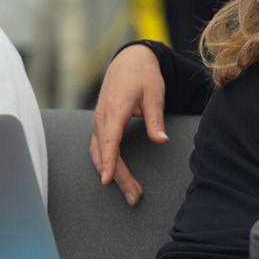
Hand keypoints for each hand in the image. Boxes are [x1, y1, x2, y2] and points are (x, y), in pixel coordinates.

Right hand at [89, 44, 167, 206]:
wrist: (129, 60)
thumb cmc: (143, 76)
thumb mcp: (155, 94)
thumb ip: (156, 119)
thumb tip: (161, 141)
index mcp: (115, 109)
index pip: (110, 140)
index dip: (109, 161)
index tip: (108, 180)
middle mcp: (102, 117)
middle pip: (104, 153)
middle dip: (117, 177)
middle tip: (134, 197)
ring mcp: (98, 121)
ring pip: (98, 154)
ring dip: (111, 174)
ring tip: (130, 192)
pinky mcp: (99, 124)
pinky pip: (97, 148)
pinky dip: (105, 164)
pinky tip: (116, 176)